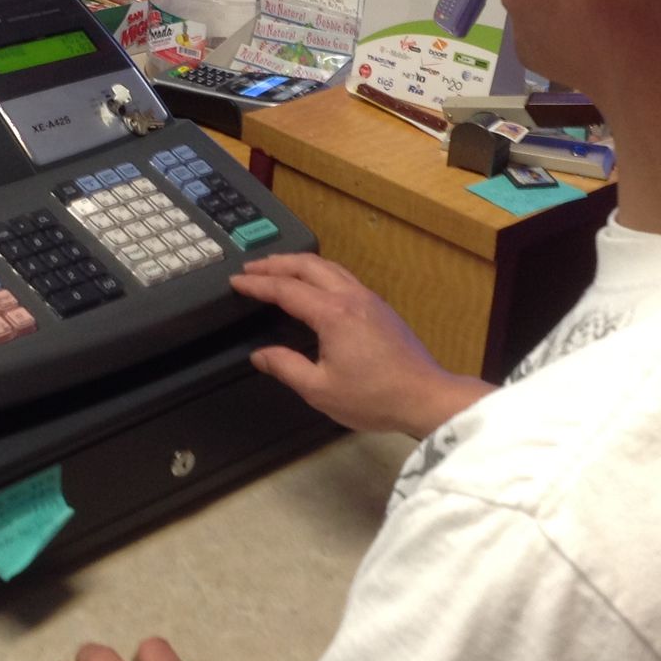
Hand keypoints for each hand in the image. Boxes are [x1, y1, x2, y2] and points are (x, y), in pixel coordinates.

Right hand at [230, 254, 493, 436]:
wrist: (425, 396)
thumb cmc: (373, 397)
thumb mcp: (320, 389)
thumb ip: (286, 367)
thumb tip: (260, 354)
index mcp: (332, 314)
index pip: (286, 289)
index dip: (257, 285)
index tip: (236, 282)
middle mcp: (351, 297)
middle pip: (308, 266)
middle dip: (276, 263)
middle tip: (251, 268)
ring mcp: (369, 299)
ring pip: (329, 267)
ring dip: (299, 264)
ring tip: (277, 268)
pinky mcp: (380, 307)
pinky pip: (343, 276)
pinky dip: (319, 272)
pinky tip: (314, 284)